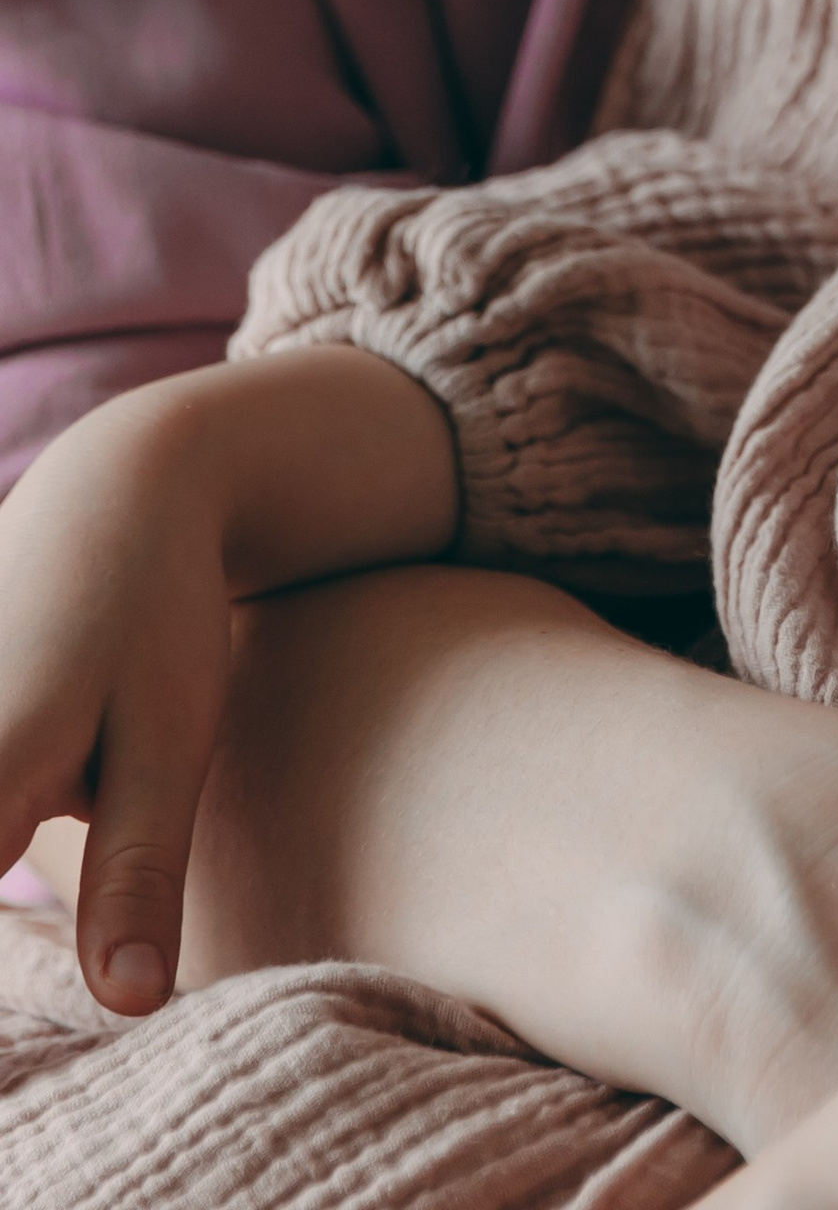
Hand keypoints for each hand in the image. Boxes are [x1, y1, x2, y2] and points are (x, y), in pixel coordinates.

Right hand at [0, 351, 458, 1018]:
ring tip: (96, 753)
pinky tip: (68, 749)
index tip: (25, 975)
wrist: (124, 482)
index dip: (16, 956)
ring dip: (21, 822)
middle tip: (94, 798)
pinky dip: (19, 788)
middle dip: (25, 848)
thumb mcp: (172, 743)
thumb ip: (138, 876)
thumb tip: (130, 1006)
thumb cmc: (159, 609)